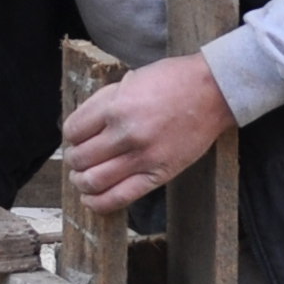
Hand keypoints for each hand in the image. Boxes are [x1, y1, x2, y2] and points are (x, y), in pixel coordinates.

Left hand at [60, 53, 231, 214]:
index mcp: (115, 106)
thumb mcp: (129, 81)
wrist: (212, 92)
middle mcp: (125, 133)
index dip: (71, 136)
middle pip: (80, 158)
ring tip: (83, 178)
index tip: (77, 137)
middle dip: (74, 160)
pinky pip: (120, 197)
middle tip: (79, 158)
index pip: (73, 131)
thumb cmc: (172, 81)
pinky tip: (91, 198)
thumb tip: (81, 128)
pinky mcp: (159, 174)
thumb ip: (103, 104)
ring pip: (93, 182)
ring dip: (81, 182)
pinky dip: (98, 203)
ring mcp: (143, 157)